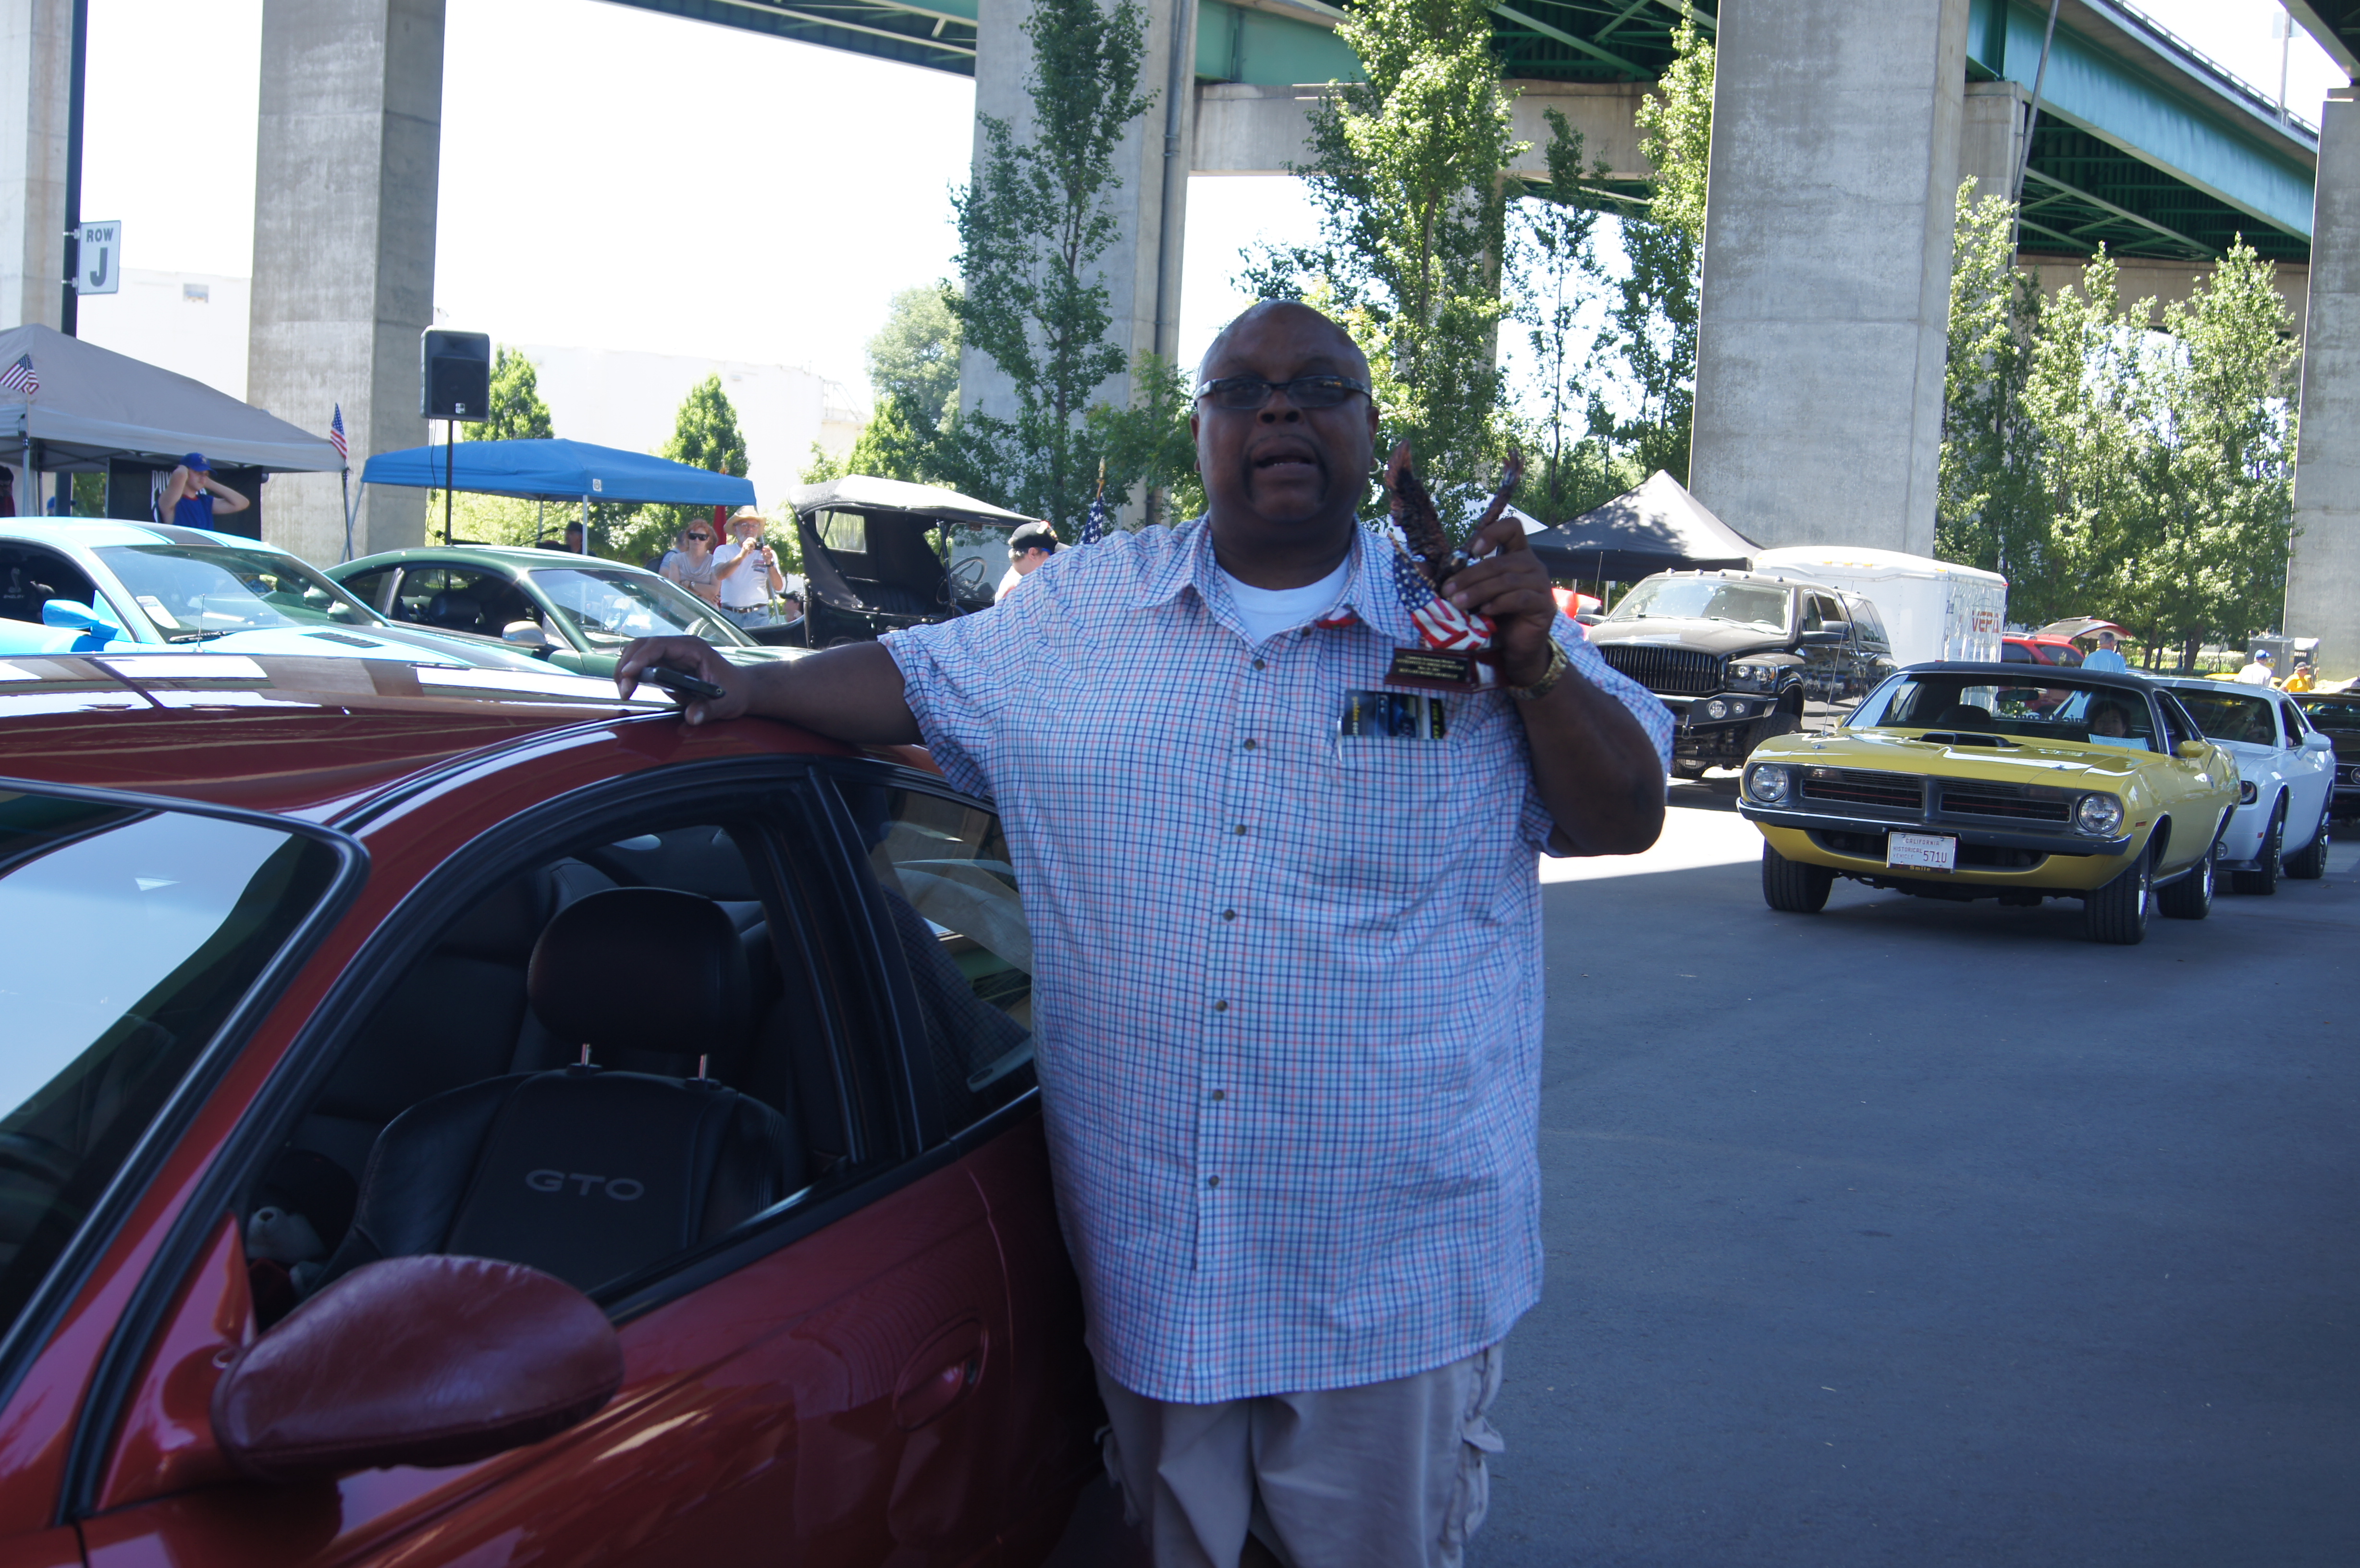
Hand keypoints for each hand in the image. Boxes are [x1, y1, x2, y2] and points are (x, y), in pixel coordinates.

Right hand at [615, 635, 741, 725]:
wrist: (741, 689)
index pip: (659, 645)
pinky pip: (643, 664)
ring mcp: (672, 654)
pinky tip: (629, 688)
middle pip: (643, 645)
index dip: (641, 658)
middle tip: (624, 690)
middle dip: (628, 664)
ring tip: (625, 691)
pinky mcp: (667, 665)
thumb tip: (691, 718)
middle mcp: (680, 647)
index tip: (628, 675)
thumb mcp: (725, 704)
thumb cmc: (735, 692)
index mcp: (694, 649)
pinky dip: (633, 674)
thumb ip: (708, 710)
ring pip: (639, 653)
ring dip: (627, 669)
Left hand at [1439, 514, 1559, 686]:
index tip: (1472, 550)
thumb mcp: (1473, 593)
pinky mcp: (1543, 605)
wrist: (1516, 649)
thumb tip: (1419, 566)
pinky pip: (1519, 598)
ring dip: (1478, 591)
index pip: (1512, 528)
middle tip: (1448, 591)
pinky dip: (1499, 603)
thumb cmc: (1494, 617)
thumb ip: (1454, 578)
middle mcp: (1532, 565)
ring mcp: (1540, 585)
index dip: (1492, 533)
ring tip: (1458, 603)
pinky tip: (1485, 611)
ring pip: (1507, 580)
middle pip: (1500, 561)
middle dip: (1470, 575)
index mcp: (1517, 555)